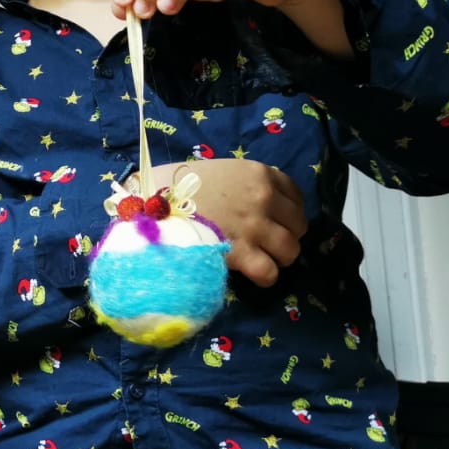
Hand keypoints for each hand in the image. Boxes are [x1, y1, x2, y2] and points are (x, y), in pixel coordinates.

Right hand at [150, 158, 307, 286]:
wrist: (150, 205)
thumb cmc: (177, 186)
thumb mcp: (219, 173)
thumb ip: (244, 186)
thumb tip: (258, 204)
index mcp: (258, 174)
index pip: (295, 195)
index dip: (290, 211)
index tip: (280, 220)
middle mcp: (263, 198)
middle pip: (298, 225)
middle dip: (287, 235)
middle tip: (269, 243)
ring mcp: (254, 226)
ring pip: (290, 250)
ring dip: (280, 258)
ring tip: (263, 259)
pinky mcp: (241, 253)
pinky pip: (270, 272)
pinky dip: (266, 276)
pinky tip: (254, 273)